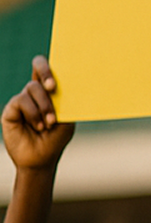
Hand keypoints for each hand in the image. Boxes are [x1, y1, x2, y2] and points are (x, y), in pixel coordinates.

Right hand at [1, 57, 74, 171]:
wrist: (40, 158)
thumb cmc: (56, 138)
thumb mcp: (66, 119)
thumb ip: (65, 101)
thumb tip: (66, 84)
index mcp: (52, 90)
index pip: (52, 68)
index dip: (55, 64)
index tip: (65, 72)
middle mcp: (36, 91)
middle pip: (38, 65)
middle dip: (46, 71)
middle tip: (52, 86)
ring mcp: (23, 98)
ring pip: (32, 88)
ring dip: (45, 106)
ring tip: (50, 123)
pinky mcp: (11, 108)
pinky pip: (21, 100)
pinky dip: (33, 113)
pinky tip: (39, 126)